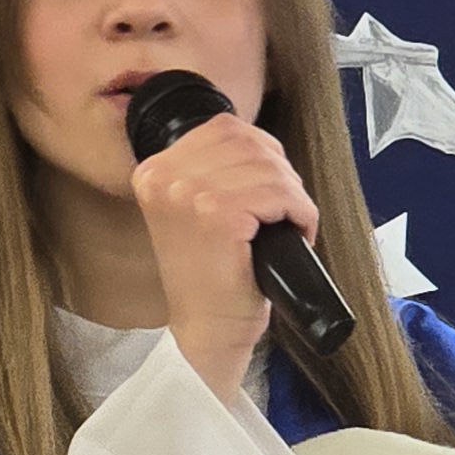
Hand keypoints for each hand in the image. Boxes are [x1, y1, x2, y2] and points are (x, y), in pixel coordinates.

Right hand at [127, 112, 314, 396]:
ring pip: (270, 168)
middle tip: (284, 211)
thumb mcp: (194, 207)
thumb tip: (262, 142)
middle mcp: (164, 177)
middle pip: (250, 143)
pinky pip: (281, 195)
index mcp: (153, 170)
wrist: (208, 326)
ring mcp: (188, 194)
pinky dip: (301, 214)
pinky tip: (295, 234)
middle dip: (281, 174)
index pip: (225, 127)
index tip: (269, 185)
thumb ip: (214, 168)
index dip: (262, 152)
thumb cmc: (211, 273)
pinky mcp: (218, 215)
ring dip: (293, 197)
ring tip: (287, 225)